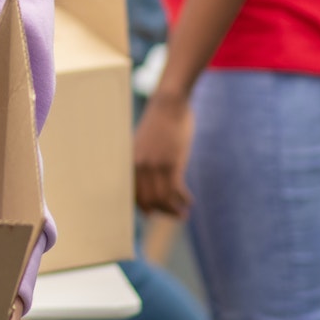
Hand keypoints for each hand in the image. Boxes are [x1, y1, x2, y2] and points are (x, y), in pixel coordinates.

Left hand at [134, 91, 195, 216]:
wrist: (169, 104)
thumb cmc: (158, 123)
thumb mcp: (143, 143)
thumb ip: (141, 160)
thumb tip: (146, 179)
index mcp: (131, 162)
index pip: (133, 196)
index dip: (144, 208)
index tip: (154, 213)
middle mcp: (140, 166)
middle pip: (148, 202)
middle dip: (161, 212)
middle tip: (174, 215)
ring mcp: (155, 165)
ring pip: (162, 200)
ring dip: (174, 211)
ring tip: (183, 213)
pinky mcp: (172, 162)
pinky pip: (175, 191)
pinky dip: (183, 200)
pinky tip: (189, 201)